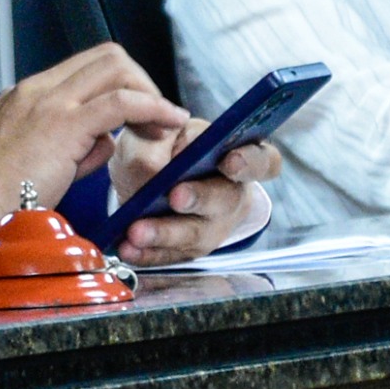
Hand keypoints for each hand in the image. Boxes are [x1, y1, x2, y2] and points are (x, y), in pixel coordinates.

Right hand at [0, 45, 187, 247]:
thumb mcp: (33, 157)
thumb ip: (72, 144)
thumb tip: (103, 141)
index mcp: (29, 94)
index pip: (88, 66)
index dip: (123, 83)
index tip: (139, 111)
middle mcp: (40, 88)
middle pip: (108, 57)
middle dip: (141, 82)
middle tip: (156, 116)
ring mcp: (51, 101)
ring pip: (117, 69)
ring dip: (150, 94)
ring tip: (165, 124)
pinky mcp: (64, 124)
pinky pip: (121, 103)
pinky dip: (152, 108)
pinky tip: (168, 123)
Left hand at [101, 118, 284, 266]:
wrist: (143, 176)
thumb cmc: (160, 148)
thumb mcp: (156, 134)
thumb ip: (157, 141)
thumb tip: (156, 167)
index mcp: (235, 155)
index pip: (262, 159)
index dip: (251, 162)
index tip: (230, 161)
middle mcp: (231, 193)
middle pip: (225, 199)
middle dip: (200, 198)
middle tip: (176, 196)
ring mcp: (212, 225)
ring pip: (196, 233)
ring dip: (165, 233)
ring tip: (136, 232)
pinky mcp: (189, 248)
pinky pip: (171, 254)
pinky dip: (147, 253)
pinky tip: (127, 248)